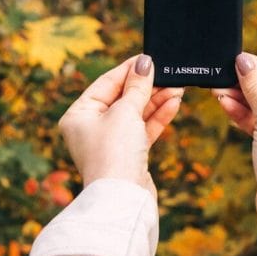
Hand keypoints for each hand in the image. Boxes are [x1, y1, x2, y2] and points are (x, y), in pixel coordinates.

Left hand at [58, 54, 183, 197]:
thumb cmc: (114, 153)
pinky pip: (143, 128)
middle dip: (147, 86)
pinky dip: (158, 116)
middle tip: (168, 73)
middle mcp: (91, 127)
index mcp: (79, 114)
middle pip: (122, 97)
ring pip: (136, 113)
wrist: (123, 198)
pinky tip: (174, 103)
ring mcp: (111, 141)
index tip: (148, 58)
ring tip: (177, 87)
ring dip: (156, 100)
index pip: (106, 83)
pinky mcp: (128, 154)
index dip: (128, 69)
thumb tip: (144, 62)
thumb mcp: (125, 112)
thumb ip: (137, 86)